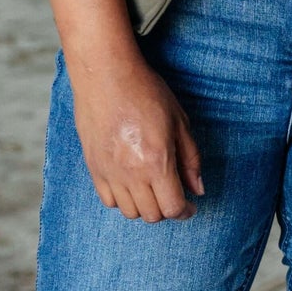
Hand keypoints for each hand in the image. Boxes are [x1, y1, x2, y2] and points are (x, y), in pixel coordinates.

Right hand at [65, 47, 204, 221]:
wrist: (105, 75)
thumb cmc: (145, 92)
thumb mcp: (179, 122)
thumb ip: (190, 159)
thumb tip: (197, 189)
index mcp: (157, 162)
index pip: (172, 208)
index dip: (185, 212)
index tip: (190, 206)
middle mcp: (131, 173)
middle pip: (152, 215)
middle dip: (167, 209)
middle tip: (172, 193)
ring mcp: (109, 172)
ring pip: (129, 212)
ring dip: (145, 206)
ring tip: (151, 188)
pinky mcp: (93, 167)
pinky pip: (108, 200)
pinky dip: (122, 200)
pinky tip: (130, 184)